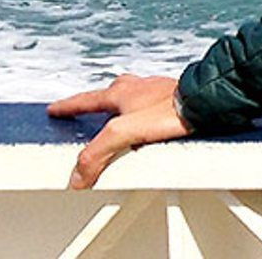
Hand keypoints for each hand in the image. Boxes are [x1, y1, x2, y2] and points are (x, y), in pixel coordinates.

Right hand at [47, 73, 192, 188]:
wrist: (206, 101)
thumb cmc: (170, 110)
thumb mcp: (124, 133)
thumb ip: (98, 153)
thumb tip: (78, 175)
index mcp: (121, 93)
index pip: (85, 100)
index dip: (68, 107)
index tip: (55, 109)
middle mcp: (137, 88)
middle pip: (109, 94)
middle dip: (97, 103)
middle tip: (87, 111)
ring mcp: (157, 91)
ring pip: (132, 97)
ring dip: (122, 108)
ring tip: (119, 122)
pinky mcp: (174, 99)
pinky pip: (151, 106)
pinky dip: (144, 114)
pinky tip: (151, 125)